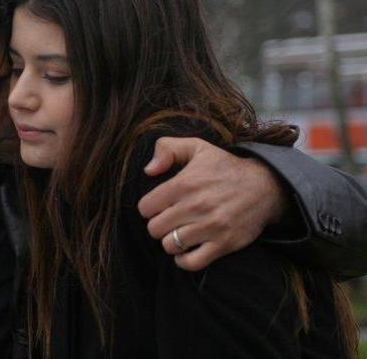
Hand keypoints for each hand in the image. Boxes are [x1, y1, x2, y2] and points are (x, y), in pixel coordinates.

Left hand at [137, 137, 289, 270]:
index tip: (160, 205)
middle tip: (170, 219)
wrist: (265, 186)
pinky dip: (184, 260)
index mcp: (184, 183)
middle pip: (155, 229)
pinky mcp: (224, 243)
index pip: (145, 207)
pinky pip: (191, 262)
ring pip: (170, 246)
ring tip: (180, 232)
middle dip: (159, 224)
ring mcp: (210, 227)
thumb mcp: (196, 147)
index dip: (149, 207)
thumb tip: (148, 170)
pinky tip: (187, 249)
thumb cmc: (225, 167)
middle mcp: (195, 206)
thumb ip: (166, 148)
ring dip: (171, 241)